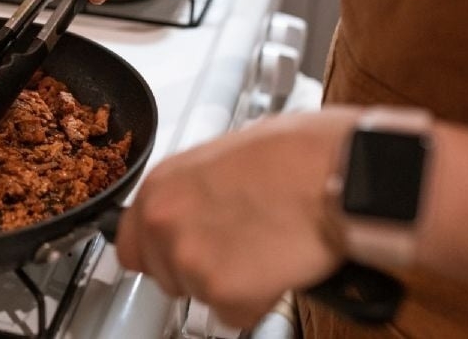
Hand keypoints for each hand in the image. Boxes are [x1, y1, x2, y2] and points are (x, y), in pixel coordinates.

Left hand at [116, 109, 358, 327]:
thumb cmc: (296, 153)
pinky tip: (277, 266)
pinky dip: (257, 300)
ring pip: (201, 296)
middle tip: (241, 247)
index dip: (160, 254)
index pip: (130, 244)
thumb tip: (198, 208)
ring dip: (232, 284)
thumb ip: (196, 191)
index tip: (179, 255)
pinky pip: (233, 314)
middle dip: (202, 270)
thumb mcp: (225, 157)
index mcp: (161, 186)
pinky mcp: (223, 290)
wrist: (338, 170)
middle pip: (166, 276)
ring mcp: (190, 259)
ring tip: (266, 249)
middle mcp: (164, 222)